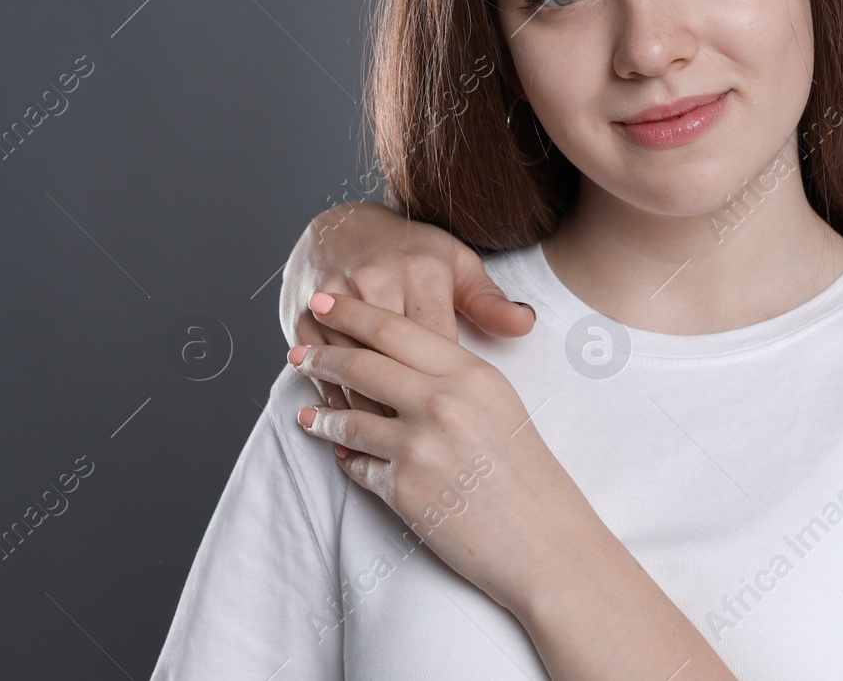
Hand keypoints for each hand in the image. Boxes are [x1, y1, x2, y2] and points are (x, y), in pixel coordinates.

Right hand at [280, 200, 535, 417]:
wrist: (344, 227)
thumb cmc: (412, 252)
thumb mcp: (458, 265)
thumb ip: (490, 301)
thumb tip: (526, 324)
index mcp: (421, 272)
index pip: (435, 343)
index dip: (442, 384)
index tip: (455, 416)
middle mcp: (376, 281)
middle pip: (389, 361)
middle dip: (402, 406)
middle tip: (422, 441)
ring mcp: (334, 298)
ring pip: (349, 371)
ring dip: (364, 411)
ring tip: (386, 442)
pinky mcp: (301, 313)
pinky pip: (316, 368)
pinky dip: (332, 398)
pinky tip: (347, 424)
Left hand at [289, 290, 553, 614]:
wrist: (544, 541)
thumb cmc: (529, 474)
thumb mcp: (500, 405)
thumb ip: (452, 378)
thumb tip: (400, 362)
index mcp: (472, 374)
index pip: (396, 330)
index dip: (351, 312)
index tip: (323, 301)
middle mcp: (443, 402)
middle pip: (362, 365)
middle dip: (321, 355)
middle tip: (299, 352)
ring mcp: (419, 446)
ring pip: (348, 417)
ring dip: (319, 414)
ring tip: (306, 412)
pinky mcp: (403, 490)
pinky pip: (357, 466)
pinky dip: (347, 460)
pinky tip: (341, 456)